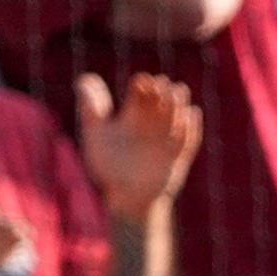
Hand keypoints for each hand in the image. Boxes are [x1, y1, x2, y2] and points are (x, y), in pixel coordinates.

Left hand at [74, 71, 204, 218]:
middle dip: (164, 92)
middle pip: (161, 103)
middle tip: (163, 83)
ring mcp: (166, 142)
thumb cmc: (108, 166)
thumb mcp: (96, 134)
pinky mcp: (178, 158)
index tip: (142, 81)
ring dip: (179, 105)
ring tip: (179, 92)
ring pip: (176, 118)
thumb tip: (84, 78)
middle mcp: (152, 127)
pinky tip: (191, 114)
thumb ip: (91, 108)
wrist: (125, 197)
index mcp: (133, 118)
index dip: (144, 85)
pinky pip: (188, 141)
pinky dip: (192, 128)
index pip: (142, 94)